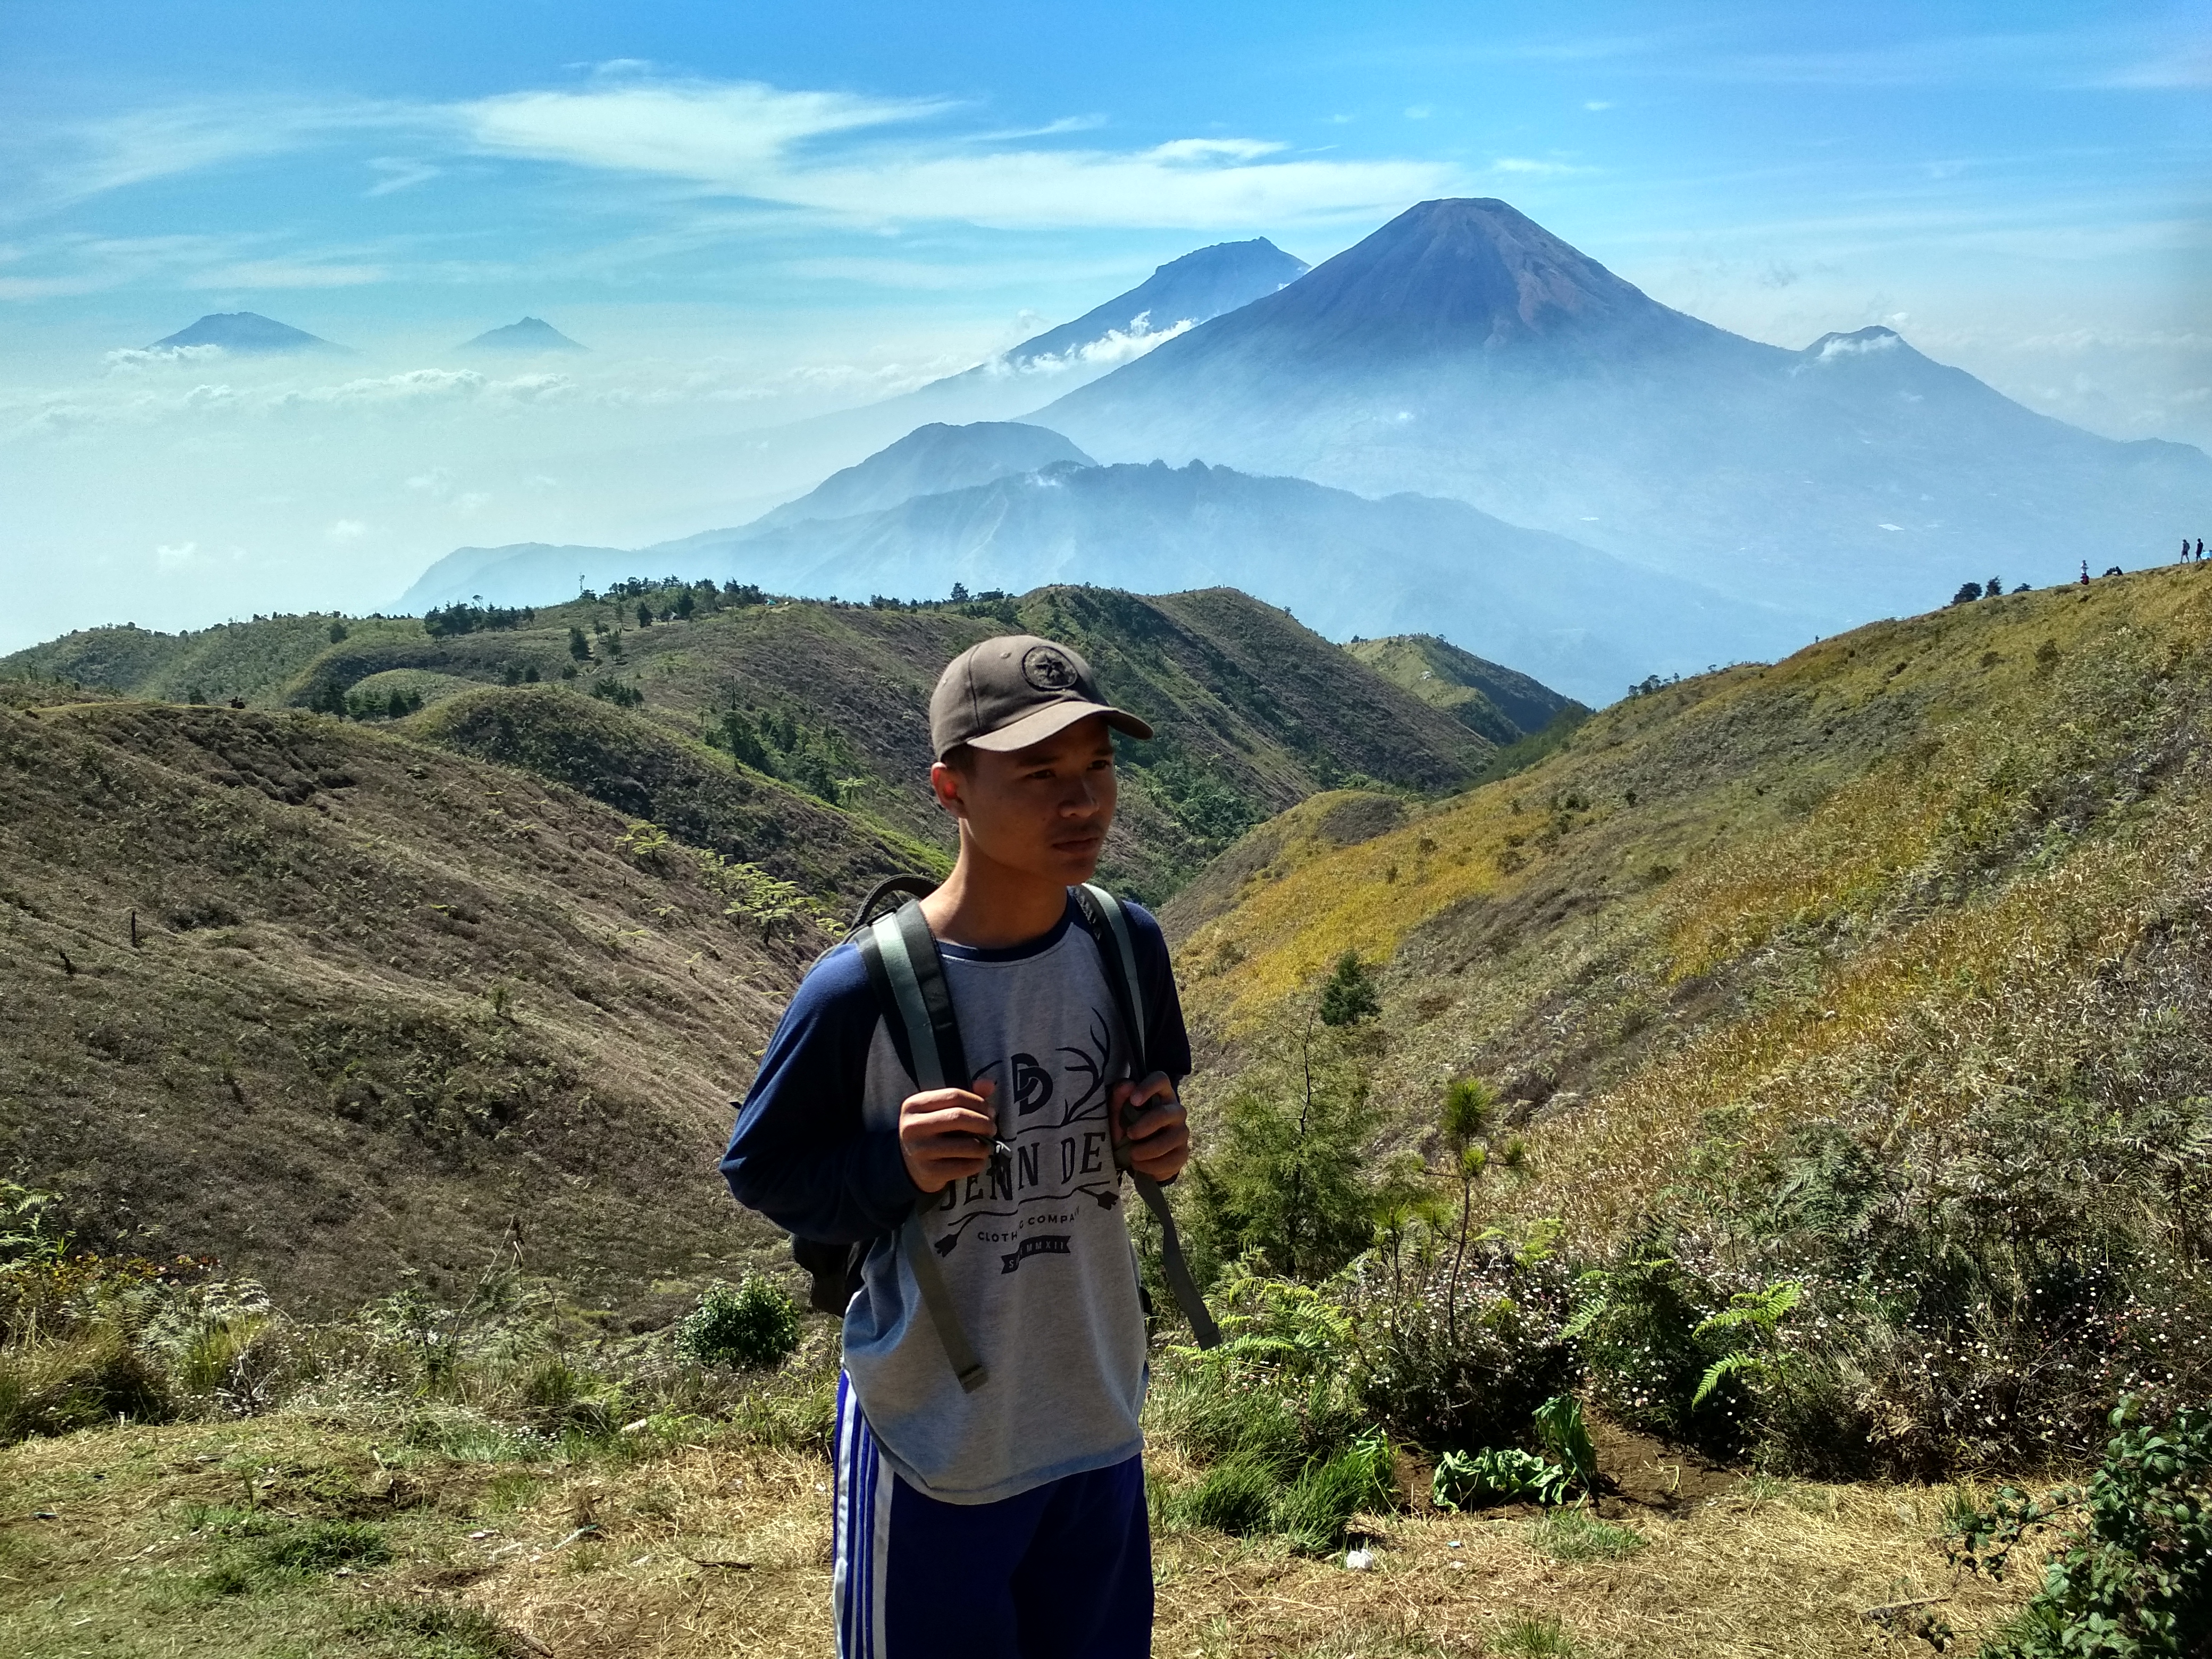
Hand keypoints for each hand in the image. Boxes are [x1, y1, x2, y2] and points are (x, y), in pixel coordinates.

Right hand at [899, 1077, 997, 1194]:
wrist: (911, 1166)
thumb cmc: (932, 1132)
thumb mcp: (940, 1110)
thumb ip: (964, 1097)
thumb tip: (989, 1084)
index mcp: (914, 1105)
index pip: (953, 1095)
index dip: (978, 1102)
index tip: (990, 1110)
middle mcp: (913, 1127)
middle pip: (958, 1117)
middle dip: (983, 1122)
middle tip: (992, 1128)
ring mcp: (919, 1150)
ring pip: (966, 1144)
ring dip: (984, 1146)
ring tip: (987, 1146)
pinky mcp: (929, 1172)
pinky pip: (964, 1166)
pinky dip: (978, 1163)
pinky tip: (978, 1160)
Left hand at [1111, 1072, 1188, 1182]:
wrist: (1136, 1157)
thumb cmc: (1128, 1126)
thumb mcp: (1117, 1114)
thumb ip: (1119, 1099)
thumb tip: (1127, 1085)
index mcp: (1160, 1094)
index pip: (1161, 1079)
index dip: (1148, 1087)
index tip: (1133, 1100)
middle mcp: (1175, 1110)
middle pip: (1166, 1112)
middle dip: (1146, 1125)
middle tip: (1129, 1134)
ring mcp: (1181, 1132)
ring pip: (1171, 1139)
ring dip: (1147, 1149)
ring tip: (1132, 1154)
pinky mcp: (1182, 1153)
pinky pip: (1171, 1160)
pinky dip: (1151, 1165)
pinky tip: (1140, 1165)